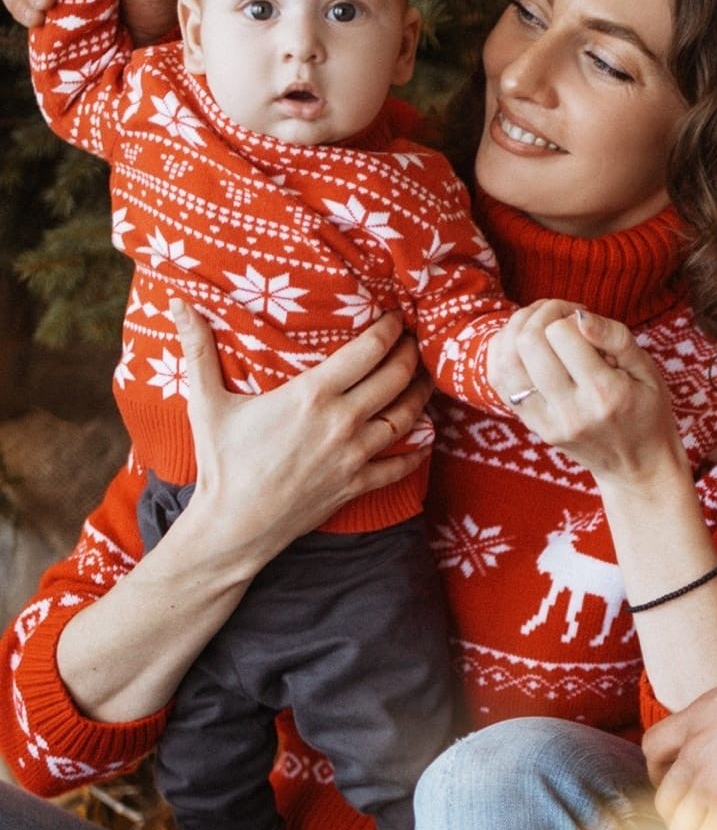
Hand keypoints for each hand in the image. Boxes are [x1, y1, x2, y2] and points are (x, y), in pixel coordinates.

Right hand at [172, 300, 430, 553]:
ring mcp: (353, 455)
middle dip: (410, 353)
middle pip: (396, 377)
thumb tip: (176, 303)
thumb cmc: (222, 462)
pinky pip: (400, 465)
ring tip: (424, 376)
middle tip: (415, 339)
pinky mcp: (356, 485)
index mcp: (312, 394)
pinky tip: (426, 438)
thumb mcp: (208, 402)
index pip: (368, 350)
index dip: (389, 328)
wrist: (232, 527)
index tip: (395, 315)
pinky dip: (418, 450)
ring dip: (421, 393)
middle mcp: (342, 421)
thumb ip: (198, 349)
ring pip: (407, 417)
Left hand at [499, 301, 684, 485]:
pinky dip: (503, 352)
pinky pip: (500, 382)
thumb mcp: (648, 370)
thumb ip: (616, 338)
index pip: (561, 334)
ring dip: (516, 330)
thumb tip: (579, 315)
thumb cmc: (647, 410)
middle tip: (558, 316)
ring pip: (506, 361)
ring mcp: (547, 423)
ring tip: (538, 324)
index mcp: (605, 393)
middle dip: (539, 315)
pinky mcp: (534, 427)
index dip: (569, 315)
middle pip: (528, 344)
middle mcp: (571, 411)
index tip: (583, 320)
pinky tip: (521, 343)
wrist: (638, 467)